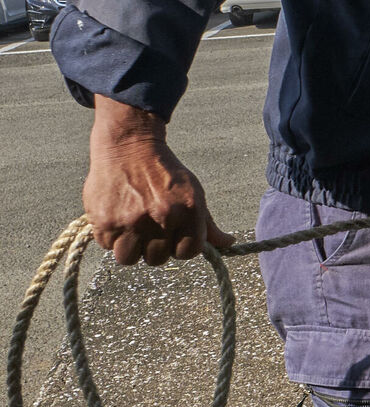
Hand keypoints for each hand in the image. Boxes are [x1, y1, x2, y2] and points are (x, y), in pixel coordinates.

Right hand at [84, 97, 232, 265]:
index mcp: (188, 211)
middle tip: (149, 228)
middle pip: (157, 259)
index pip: (188, 253)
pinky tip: (116, 217)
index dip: (180, 247)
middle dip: (154, 248)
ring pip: (128, 258)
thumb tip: (228, 243)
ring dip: (130, 248)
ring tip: (132, 228)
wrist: (129, 147)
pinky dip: (109, 236)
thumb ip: (207, 224)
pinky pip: (106, 245)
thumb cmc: (165, 173)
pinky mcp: (104, 220)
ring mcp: (131, 221)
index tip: (173, 237)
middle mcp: (161, 217)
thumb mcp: (193, 194)